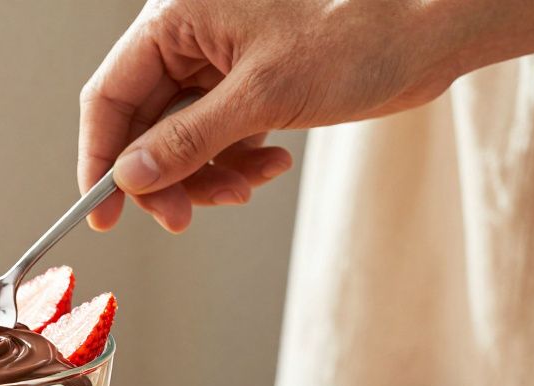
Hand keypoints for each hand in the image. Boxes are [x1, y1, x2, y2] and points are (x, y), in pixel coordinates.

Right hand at [78, 0, 533, 232]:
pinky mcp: (249, 82)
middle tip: (182, 218)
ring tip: (246, 187)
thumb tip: (130, 178)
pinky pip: (217, 135)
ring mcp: (219, 60)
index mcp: (176, 17)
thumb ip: (187, 140)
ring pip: (181, 138)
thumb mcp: (262, 95)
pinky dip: (234, 161)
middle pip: (144, 125)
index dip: (100, 158)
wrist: (434, 28)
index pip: (111, 96)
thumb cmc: (357, 34)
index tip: (102, 213)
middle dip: (165, 176)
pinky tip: (270, 165)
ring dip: (205, 175)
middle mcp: (189, 36)